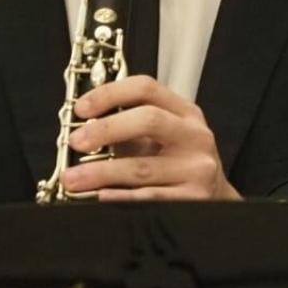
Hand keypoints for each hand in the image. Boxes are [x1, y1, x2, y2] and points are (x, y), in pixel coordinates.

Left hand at [60, 76, 240, 201]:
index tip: (81, 109)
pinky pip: (150, 198)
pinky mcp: (194, 198)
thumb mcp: (162, 137)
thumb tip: (80, 128)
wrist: (215, 199)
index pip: (146, 88)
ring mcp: (197, 168)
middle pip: (149, 120)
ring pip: (142, 167)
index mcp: (185, 113)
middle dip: (106, 130)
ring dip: (100, 173)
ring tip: (72, 179)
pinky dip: (120, 197)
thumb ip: (129, 126)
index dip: (109, 94)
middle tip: (76, 142)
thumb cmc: (177, 165)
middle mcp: (195, 136)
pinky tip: (100, 196)